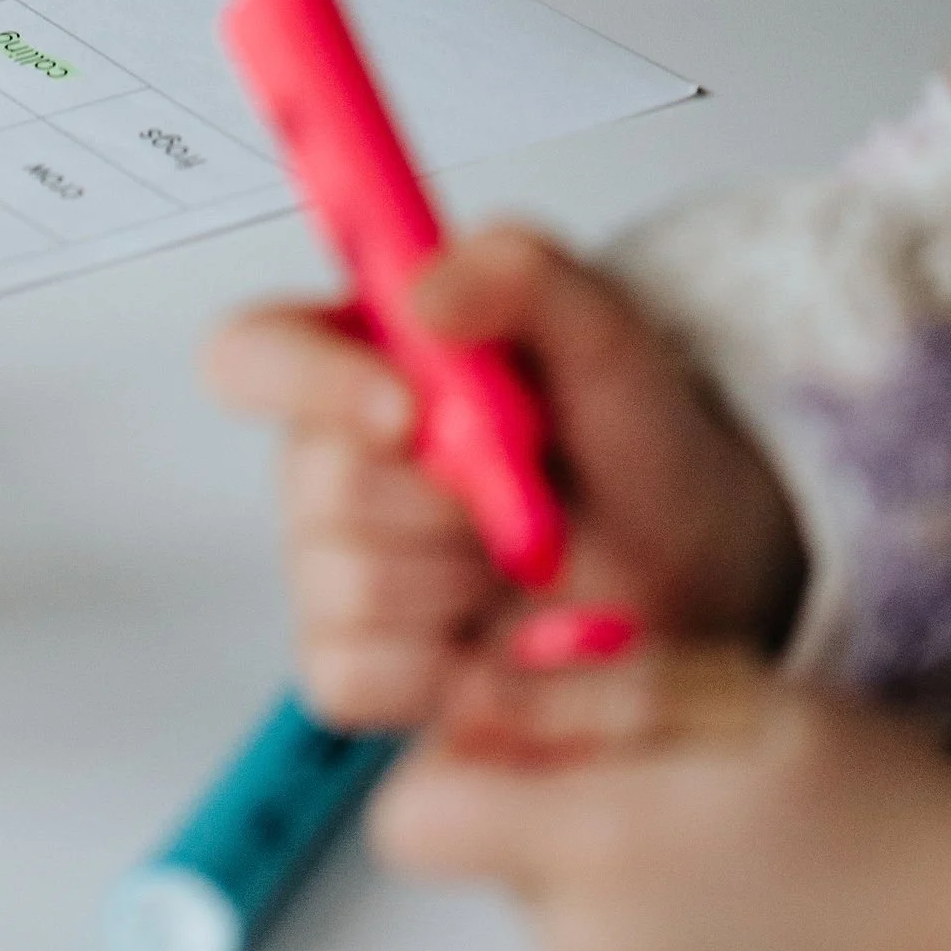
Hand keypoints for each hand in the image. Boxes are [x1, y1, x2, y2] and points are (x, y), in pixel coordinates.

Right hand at [205, 227, 803, 727]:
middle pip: (323, 486)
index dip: (306, 382)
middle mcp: (324, 456)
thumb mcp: (612, 336)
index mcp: (357, 353)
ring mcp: (326, 566)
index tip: (408, 412)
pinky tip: (501, 637)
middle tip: (535, 494)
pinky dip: (449, 670)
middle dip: (452, 502)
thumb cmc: (640, 446)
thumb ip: (524, 275)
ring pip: (350, 585)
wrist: (699, 571)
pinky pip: (358, 676)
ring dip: (465, 582)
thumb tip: (423, 289)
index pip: (252, 353)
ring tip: (526, 561)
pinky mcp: (349, 665)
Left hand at [374, 641, 950, 950]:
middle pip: (490, 863)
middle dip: (543, 813)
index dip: (447, 771)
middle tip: (655, 787)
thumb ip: (575, 695)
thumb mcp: (722, 693)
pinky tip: (727, 924)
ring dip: (595, 880)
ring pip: (547, 921)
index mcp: (600, 845)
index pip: (415, 823)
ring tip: (711, 858)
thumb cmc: (862, 794)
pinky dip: (637, 947)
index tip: (511, 744)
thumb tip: (460, 693)